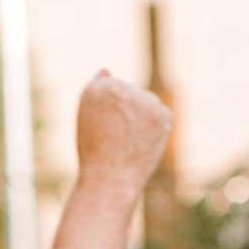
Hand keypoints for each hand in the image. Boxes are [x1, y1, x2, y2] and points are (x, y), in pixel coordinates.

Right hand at [75, 71, 171, 190]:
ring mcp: (143, 99)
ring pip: (147, 102)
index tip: (100, 128)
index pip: (109, 86)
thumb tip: (106, 69)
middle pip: (130, 93)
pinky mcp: (161, 113)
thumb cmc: (94, 152)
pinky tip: (142, 143)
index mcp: (96, 88)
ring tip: (127, 142)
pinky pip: (161, 114)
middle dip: (126, 113)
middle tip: (114, 138)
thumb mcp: (87, 117)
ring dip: (141, 119)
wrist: (110, 179)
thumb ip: (97, 90)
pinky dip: (155, 128)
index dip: (106, 112)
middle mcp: (120, 88)